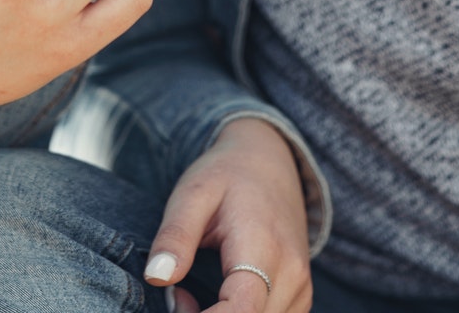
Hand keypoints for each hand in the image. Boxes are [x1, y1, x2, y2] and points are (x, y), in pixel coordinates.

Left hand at [144, 117, 311, 312]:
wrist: (268, 161)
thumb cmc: (226, 175)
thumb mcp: (192, 193)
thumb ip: (175, 235)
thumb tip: (157, 277)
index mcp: (264, 247)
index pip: (242, 311)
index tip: (176, 302)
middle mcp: (292, 274)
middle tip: (176, 295)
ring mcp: (301, 288)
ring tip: (192, 294)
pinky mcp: (300, 297)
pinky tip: (216, 300)